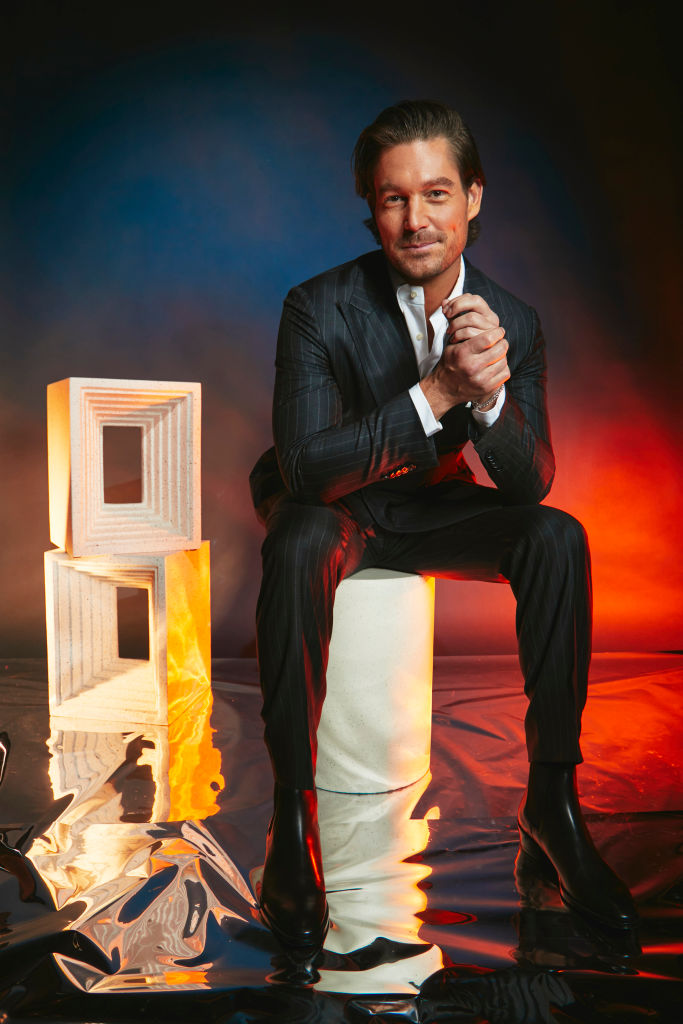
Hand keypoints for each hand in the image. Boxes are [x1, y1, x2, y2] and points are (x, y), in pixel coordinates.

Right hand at [420, 293, 509, 418]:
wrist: (444, 389)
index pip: (488, 338)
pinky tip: (496, 364)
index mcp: (462, 354)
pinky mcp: (487, 388)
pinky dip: (503, 367)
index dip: (497, 332)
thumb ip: (463, 331)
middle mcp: (472, 367)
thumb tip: (470, 312)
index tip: (499, 331)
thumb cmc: (450, 363)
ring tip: (497, 353)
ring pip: (503, 360)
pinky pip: (505, 373)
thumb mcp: (451, 345)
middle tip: (500, 341)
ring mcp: (481, 380)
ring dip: (503, 355)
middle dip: (502, 342)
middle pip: (500, 349)